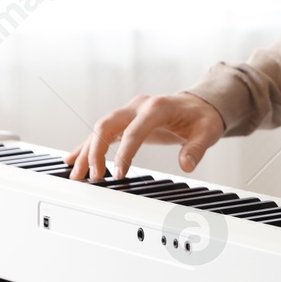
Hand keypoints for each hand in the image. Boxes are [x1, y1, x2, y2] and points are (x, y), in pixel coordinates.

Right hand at [64, 93, 224, 181]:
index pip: (134, 131)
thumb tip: (186, 165)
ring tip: (76, 174)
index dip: (124, 153)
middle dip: (95, 151)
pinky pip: (102, 132)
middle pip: (107, 125)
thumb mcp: (207, 132)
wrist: (198, 104)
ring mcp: (129, 112)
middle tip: (94, 177)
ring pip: (99, 129)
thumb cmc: (202, 117)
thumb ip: (196, 148)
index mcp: (156, 108)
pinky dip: (87, 145)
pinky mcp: (125, 121)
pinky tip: (73, 159)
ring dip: (86, 151)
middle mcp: (138, 107)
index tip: (119, 174)